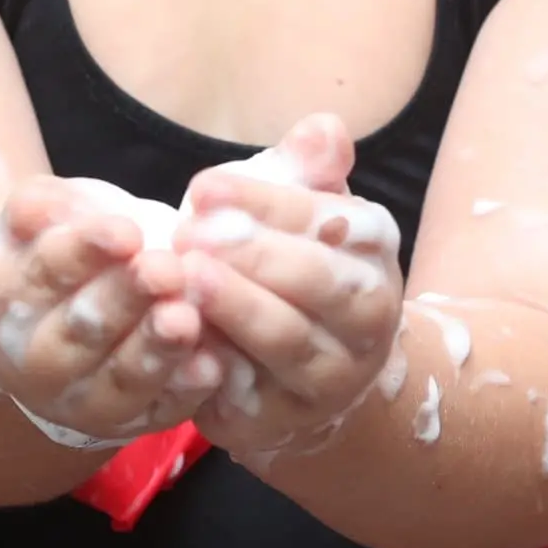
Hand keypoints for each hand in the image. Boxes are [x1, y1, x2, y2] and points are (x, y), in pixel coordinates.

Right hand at [0, 176, 219, 442]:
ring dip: (155, 350)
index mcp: (8, 298)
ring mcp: (85, 398)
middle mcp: (40, 360)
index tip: (126, 232)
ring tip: (186, 319)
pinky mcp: (131, 422)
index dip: (84, 252)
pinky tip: (209, 366)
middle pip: (82, 332)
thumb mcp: (32, 225)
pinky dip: (184, 392)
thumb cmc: (52, 262)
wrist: (50, 336)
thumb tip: (43, 208)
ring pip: (120, 379)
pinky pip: (159, 411)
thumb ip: (37, 209)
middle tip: (165, 270)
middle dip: (125, 300)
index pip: (45, 273)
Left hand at [175, 115, 405, 459]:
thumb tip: (322, 128)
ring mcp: (328, 377)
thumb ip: (310, 170)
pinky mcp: (281, 420)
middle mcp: (366, 320)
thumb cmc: (299, 268)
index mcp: (372, 255)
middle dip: (255, 256)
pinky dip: (212, 364)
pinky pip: (246, 394)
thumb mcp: (308, 215)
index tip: (204, 186)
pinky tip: (175, 335)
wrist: (321, 374)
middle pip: (318, 284)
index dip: (266, 204)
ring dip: (235, 308)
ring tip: (186, 277)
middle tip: (191, 232)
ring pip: (286, 343)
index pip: (328, 222)